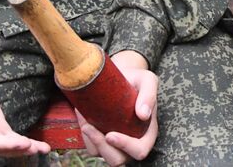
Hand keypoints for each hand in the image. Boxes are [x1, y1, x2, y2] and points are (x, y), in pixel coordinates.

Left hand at [74, 50, 158, 165]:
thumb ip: (149, 94)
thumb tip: (143, 115)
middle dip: (103, 147)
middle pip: (118, 160)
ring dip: (91, 141)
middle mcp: (132, 141)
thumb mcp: (147, 80)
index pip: (140, 150)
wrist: (122, 74)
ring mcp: (116, 142)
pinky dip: (85, 135)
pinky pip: (91, 147)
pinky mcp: (102, 139)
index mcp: (147, 131)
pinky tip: (83, 116)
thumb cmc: (136, 79)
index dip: (126, 147)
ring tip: (85, 120)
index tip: (110, 134)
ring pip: (102, 155)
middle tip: (90, 127)